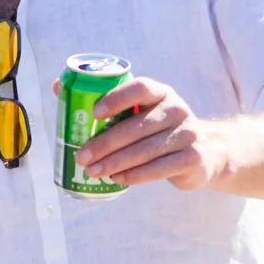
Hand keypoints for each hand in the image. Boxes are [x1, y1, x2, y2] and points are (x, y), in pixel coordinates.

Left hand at [68, 74, 235, 191]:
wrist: (206, 152)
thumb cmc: (159, 129)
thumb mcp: (141, 110)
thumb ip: (104, 99)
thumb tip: (57, 85)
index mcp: (161, 92)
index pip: (140, 88)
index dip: (116, 98)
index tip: (93, 113)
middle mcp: (177, 110)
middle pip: (136, 127)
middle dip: (105, 143)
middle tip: (81, 156)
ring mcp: (187, 134)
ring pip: (144, 151)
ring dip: (114, 163)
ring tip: (92, 171)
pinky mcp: (192, 158)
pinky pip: (157, 169)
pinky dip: (134, 175)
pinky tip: (116, 179)